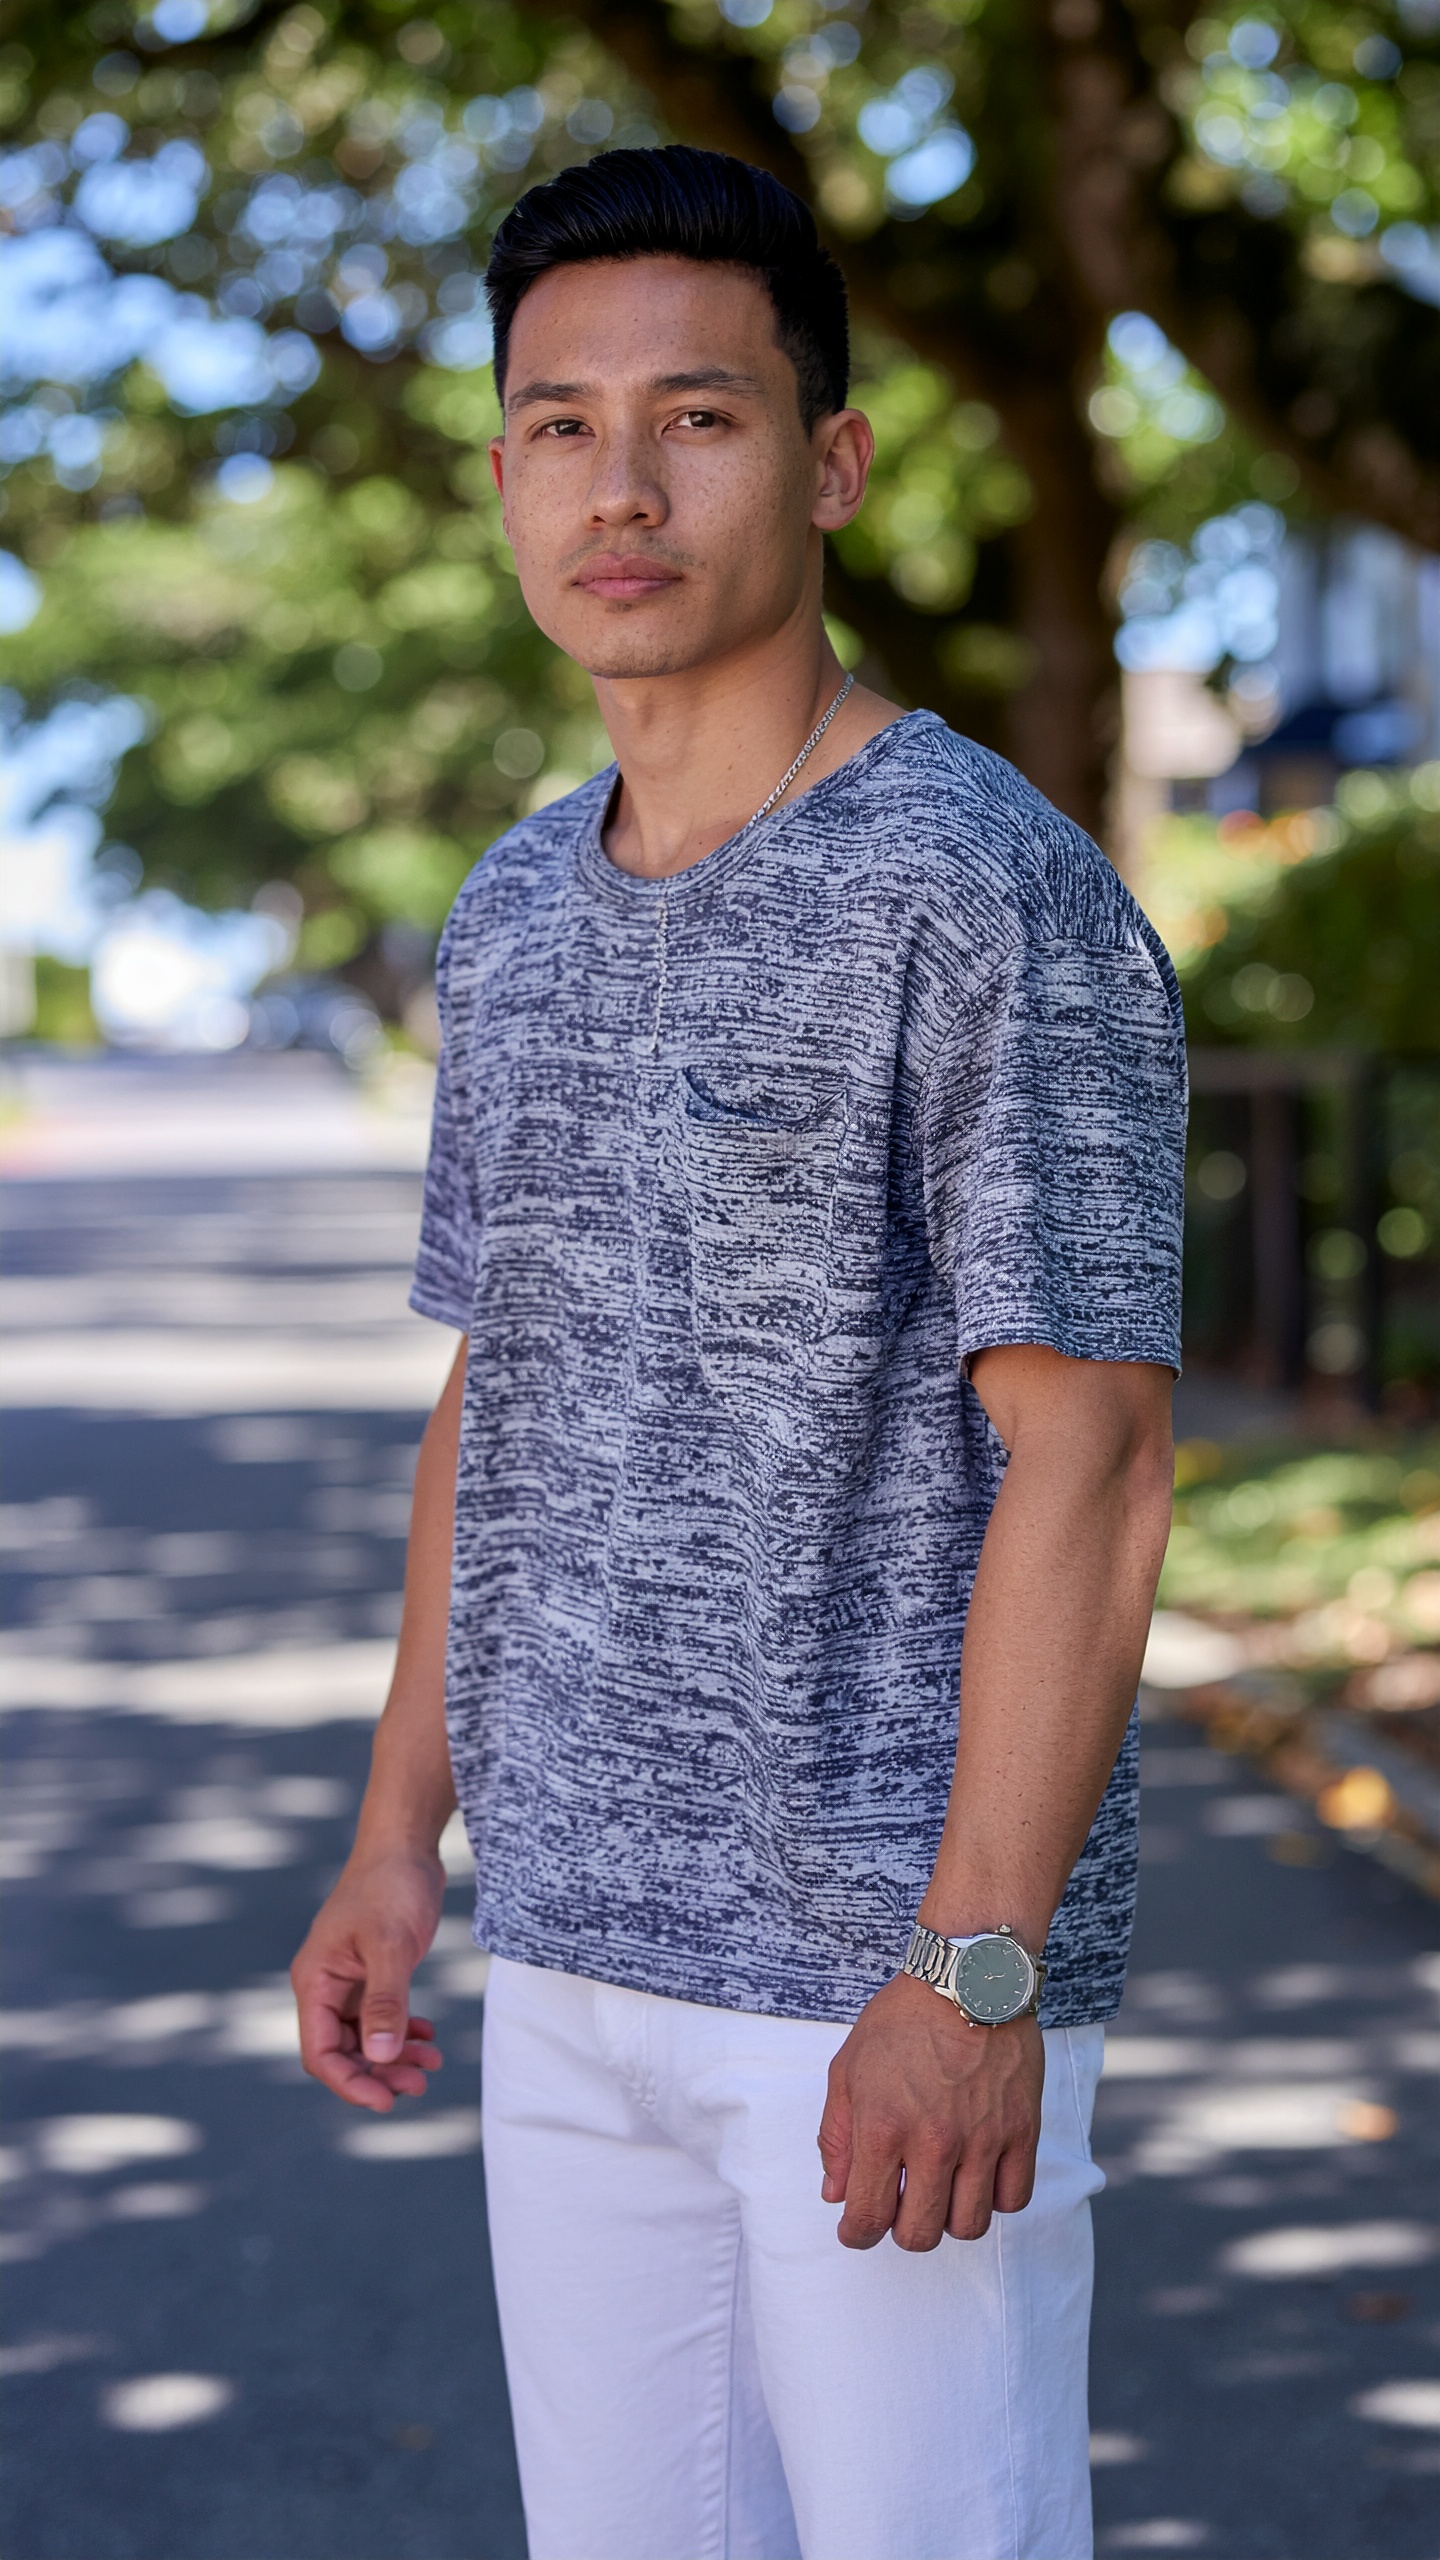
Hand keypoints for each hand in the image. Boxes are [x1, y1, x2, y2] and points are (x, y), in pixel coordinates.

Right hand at [291, 1846, 447, 2112]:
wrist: (404, 1844)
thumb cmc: (391, 1886)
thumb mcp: (390, 1946)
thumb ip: (385, 2001)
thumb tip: (381, 2056)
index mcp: (315, 1980)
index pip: (320, 2052)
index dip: (350, 2082)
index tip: (385, 2100)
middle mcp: (325, 1985)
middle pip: (342, 2051)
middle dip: (378, 2073)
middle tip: (419, 2084)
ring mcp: (348, 1980)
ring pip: (365, 2037)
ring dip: (394, 2057)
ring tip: (431, 2065)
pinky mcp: (372, 1971)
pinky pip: (381, 2016)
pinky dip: (403, 2031)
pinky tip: (429, 2037)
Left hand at [817, 1971, 1042, 2249]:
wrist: (969, 1977)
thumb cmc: (902, 2020)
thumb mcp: (847, 2068)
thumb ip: (837, 2136)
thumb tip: (835, 2195)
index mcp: (883, 2127)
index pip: (868, 2216)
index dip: (857, 2235)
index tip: (857, 2231)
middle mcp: (933, 2141)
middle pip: (920, 2234)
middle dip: (902, 2231)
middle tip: (900, 2208)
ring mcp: (982, 2139)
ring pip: (969, 2226)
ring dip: (949, 2219)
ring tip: (941, 2192)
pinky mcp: (1022, 2130)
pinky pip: (1014, 2199)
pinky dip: (995, 2200)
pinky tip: (979, 2177)